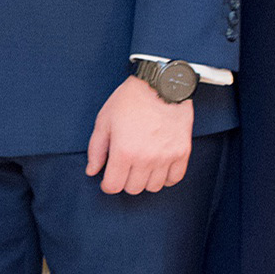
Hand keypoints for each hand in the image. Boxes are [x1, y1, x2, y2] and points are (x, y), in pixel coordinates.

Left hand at [86, 75, 192, 194]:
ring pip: (153, 187)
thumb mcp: (105, 120)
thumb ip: (96, 149)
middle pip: (133, 189)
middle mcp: (145, 159)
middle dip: (125, 181)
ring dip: (145, 180)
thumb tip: (92, 171)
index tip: (108, 179)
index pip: (113, 186)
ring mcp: (166, 157)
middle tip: (125, 168)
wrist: (161, 84)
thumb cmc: (131, 100)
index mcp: (124, 151)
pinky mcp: (182, 152)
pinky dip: (166, 177)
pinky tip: (158, 167)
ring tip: (141, 166)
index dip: (107, 185)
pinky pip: (174, 179)